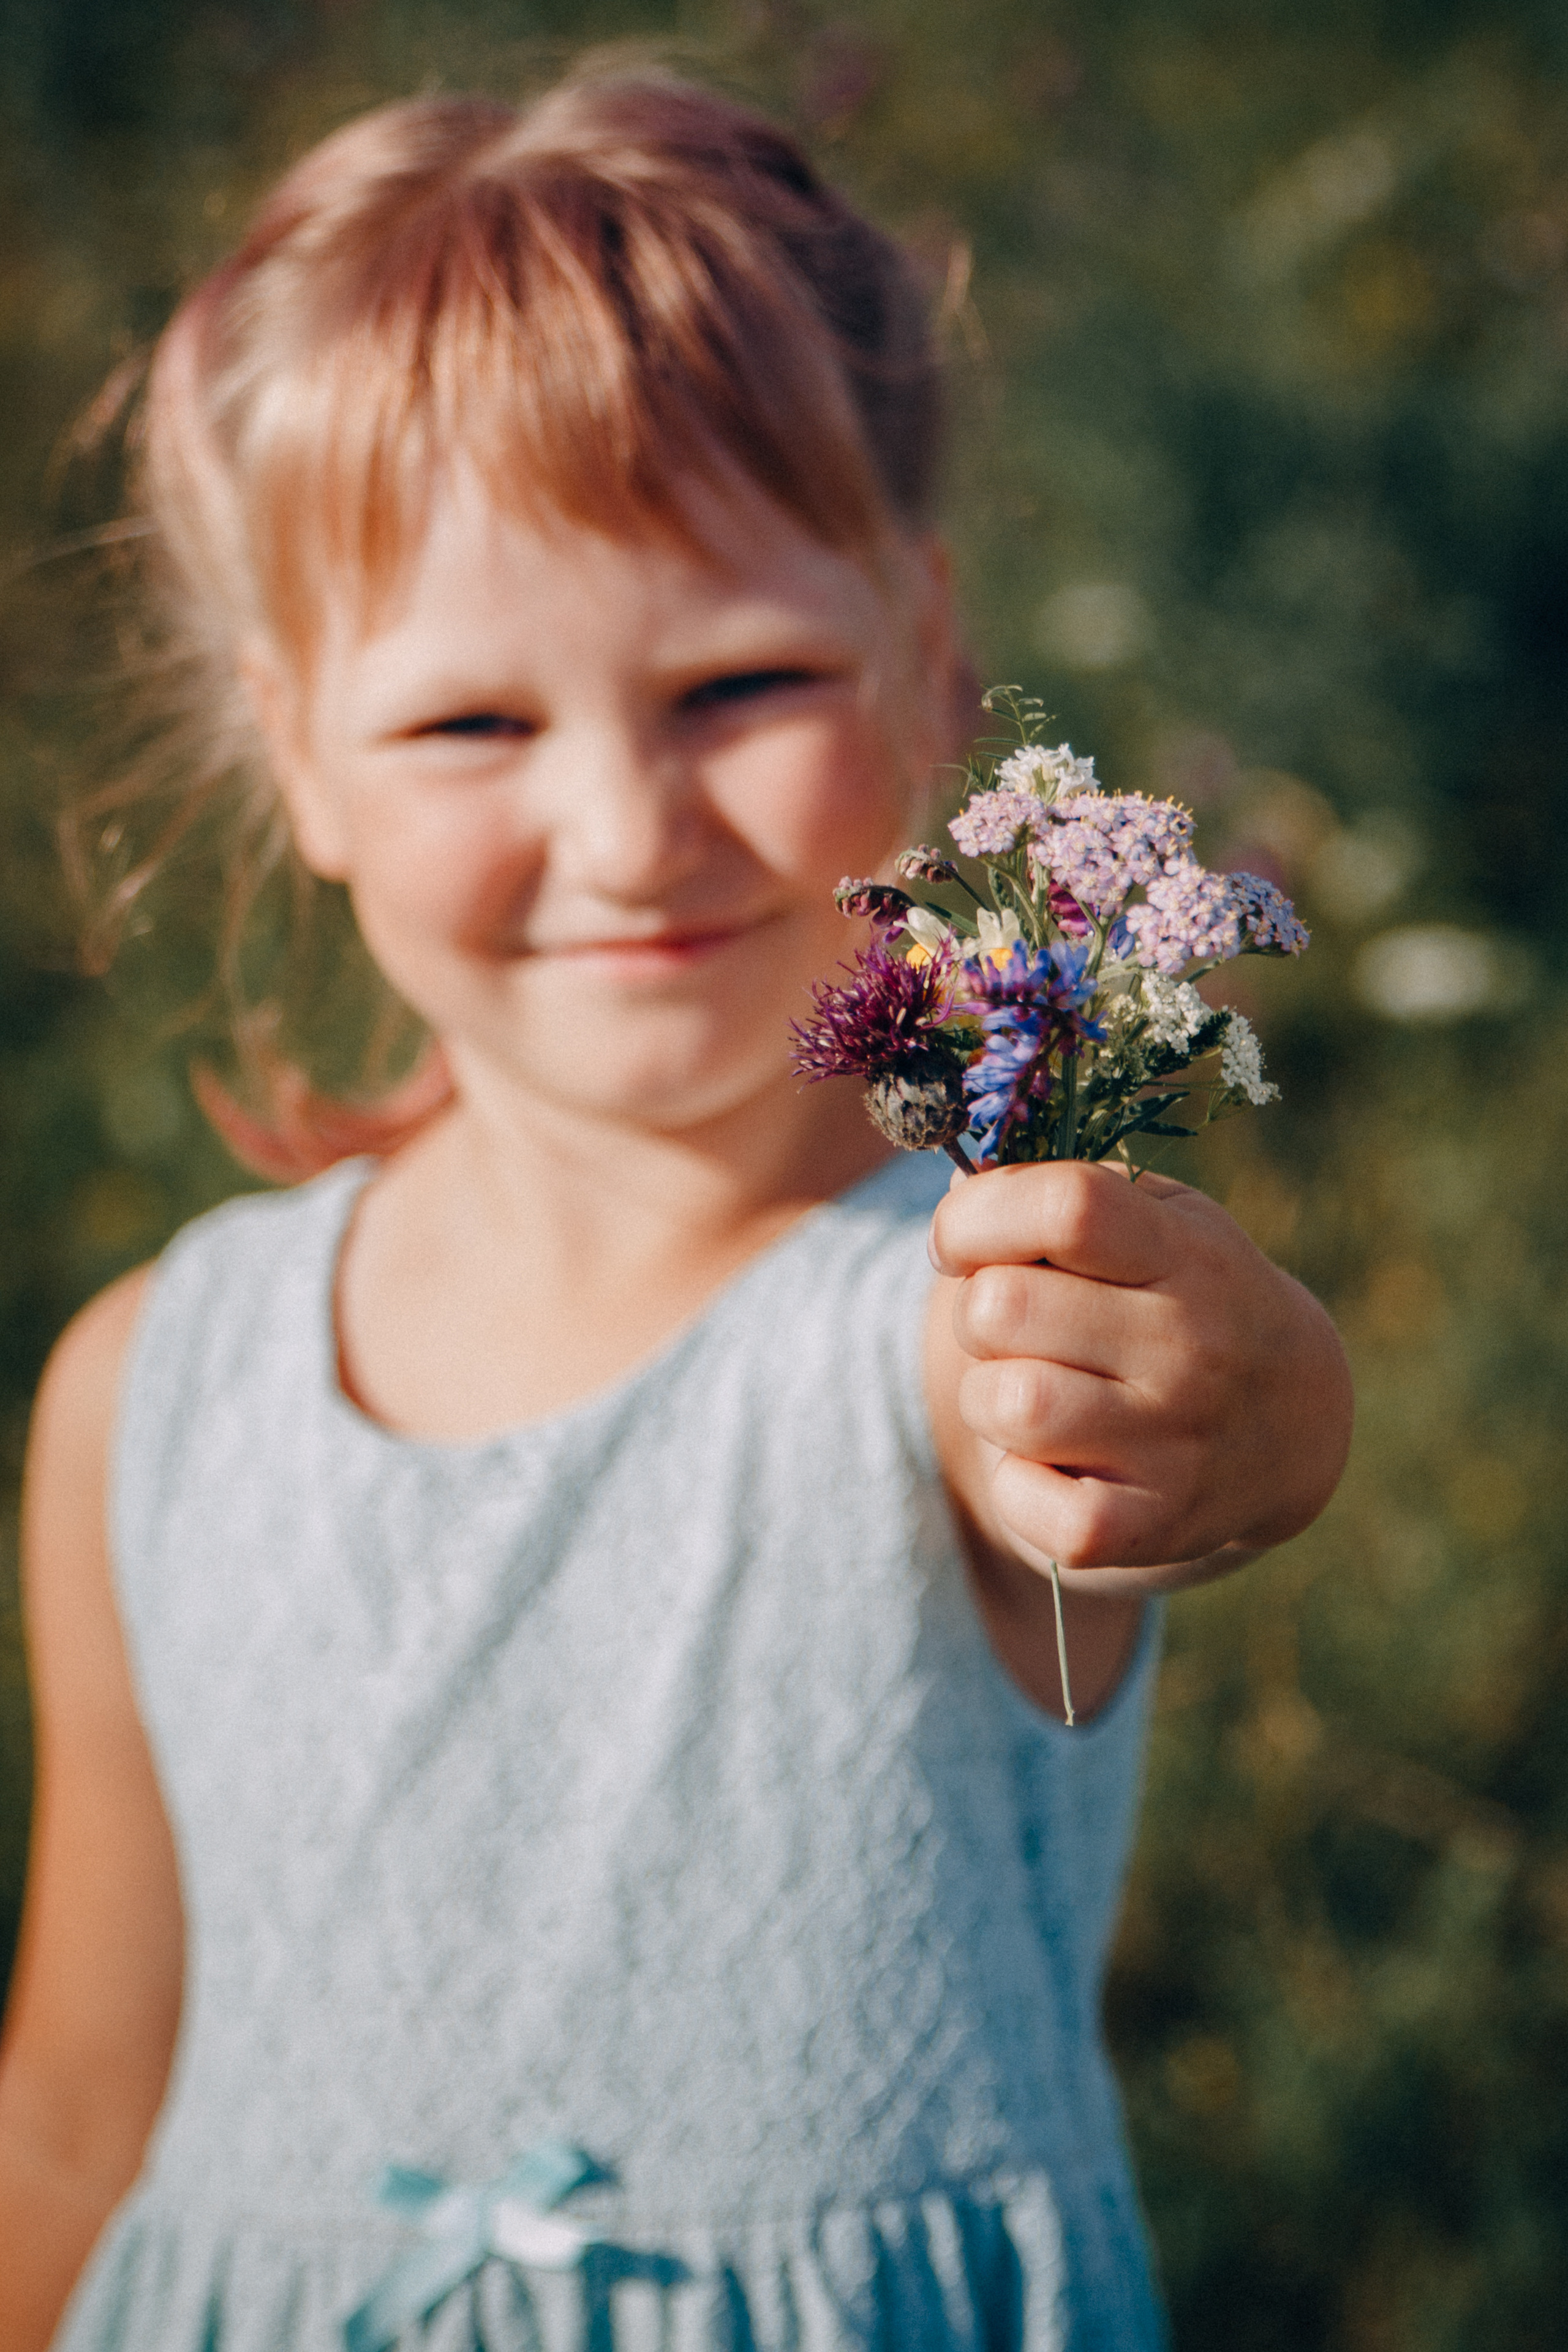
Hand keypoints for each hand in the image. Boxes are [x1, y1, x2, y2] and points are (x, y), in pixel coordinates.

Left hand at [926, 1158, 1352, 1596]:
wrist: (1292, 1424)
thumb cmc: (1186, 1299)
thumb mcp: (1158, 1221)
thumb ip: (1062, 1194)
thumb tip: (957, 1191)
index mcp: (1183, 1255)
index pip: (1066, 1208)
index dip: (977, 1216)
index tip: (959, 1239)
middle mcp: (1189, 1347)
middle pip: (1001, 1308)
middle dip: (978, 1313)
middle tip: (1017, 1329)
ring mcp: (1173, 1442)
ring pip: (1003, 1404)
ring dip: (989, 1397)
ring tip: (1038, 1391)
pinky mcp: (1148, 1527)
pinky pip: (1021, 1500)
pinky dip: (1013, 1484)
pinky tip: (1056, 1463)